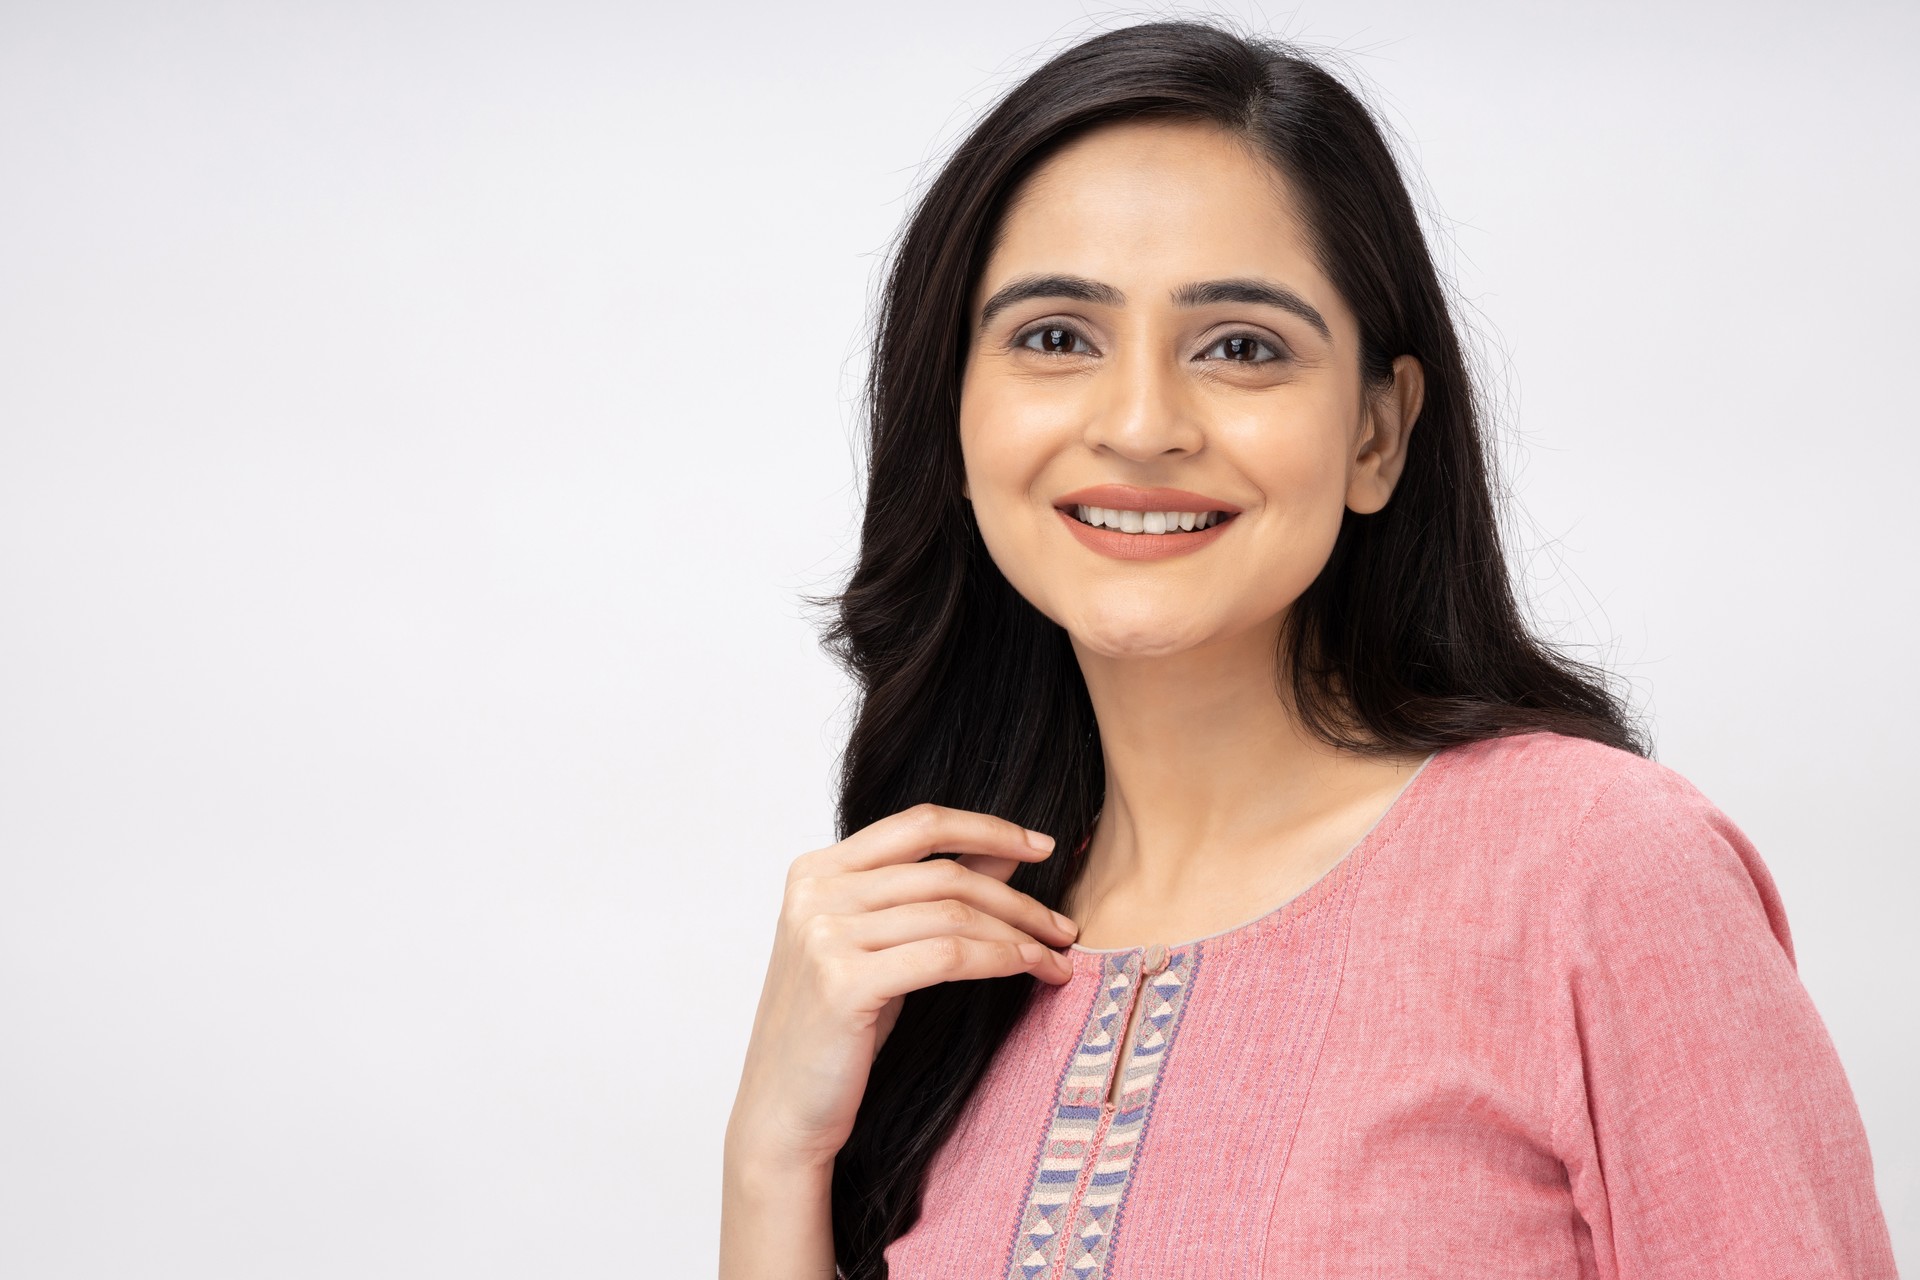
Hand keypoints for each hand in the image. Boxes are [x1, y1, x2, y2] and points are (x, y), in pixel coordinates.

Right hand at [724, 803, 1079, 1174]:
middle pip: (944, 873)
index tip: (1042, 847)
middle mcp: (816, 892)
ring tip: (1056, 956)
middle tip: (1063, 925)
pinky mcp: (844, 981)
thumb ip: (928, 896)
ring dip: (1019, 933)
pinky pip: (949, 956)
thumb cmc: (834, 1031)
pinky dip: (1001, 959)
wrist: (781, 1111)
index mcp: (816, 870)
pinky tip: (1031, 970)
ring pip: (953, 913)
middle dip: (1017, 897)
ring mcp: (825, 934)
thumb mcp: (879, 949)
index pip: (917, 823)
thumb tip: (1005, 855)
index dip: (987, 829)